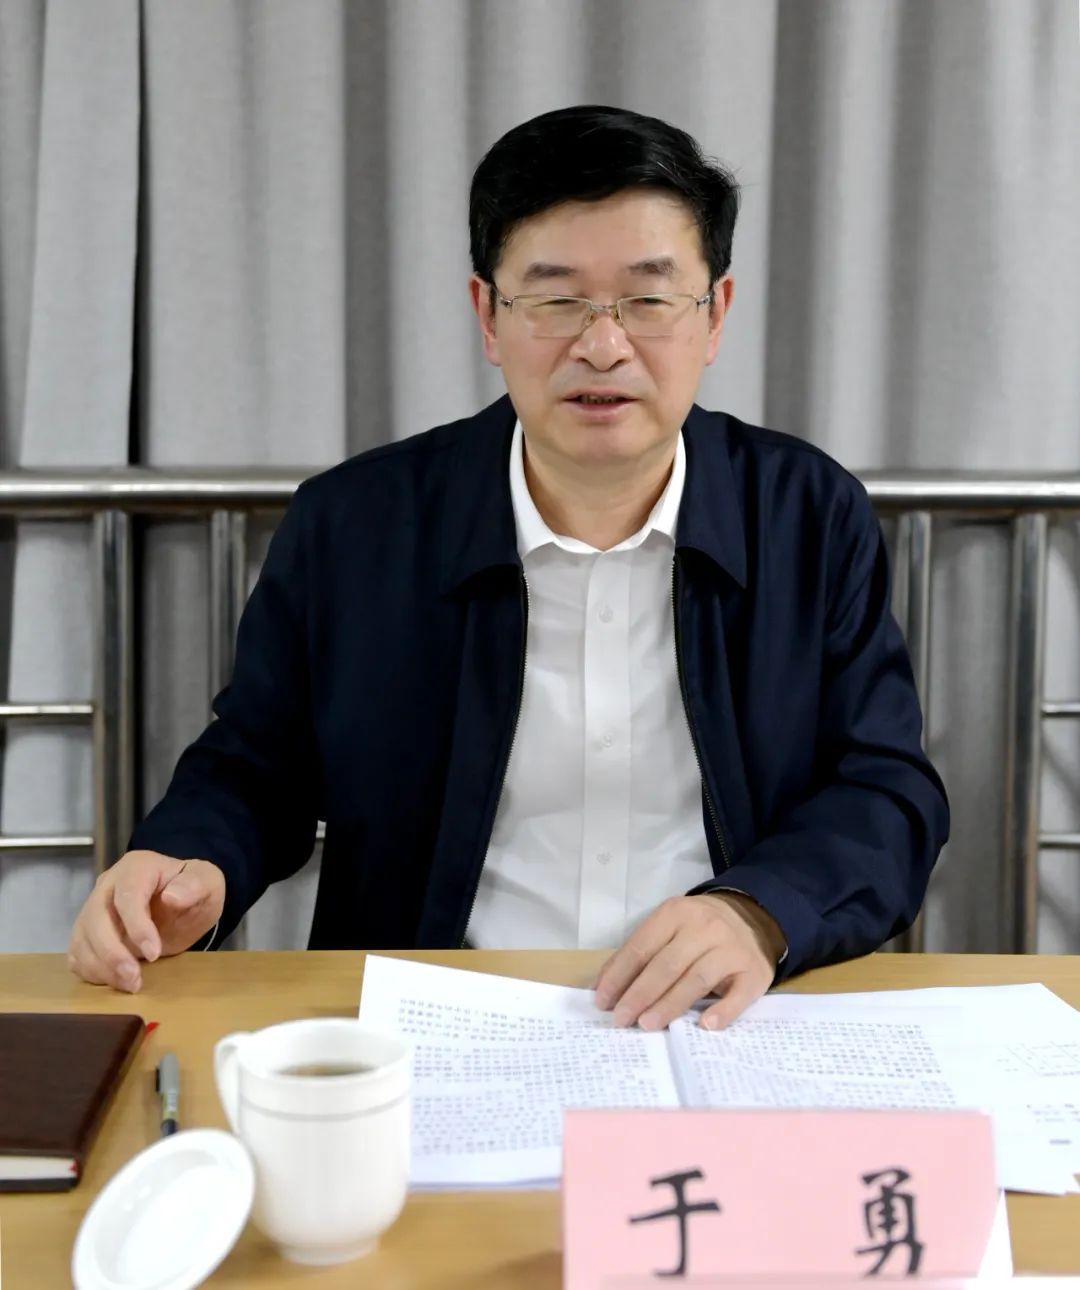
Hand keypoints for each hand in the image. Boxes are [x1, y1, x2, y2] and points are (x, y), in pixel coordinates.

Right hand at [68, 851, 225, 992]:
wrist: (184, 901)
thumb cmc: (194, 889)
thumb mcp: (207, 881)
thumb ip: (195, 885)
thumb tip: (172, 897)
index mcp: (136, 867)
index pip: (127, 895)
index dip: (136, 926)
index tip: (154, 953)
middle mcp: (108, 886)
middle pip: (95, 919)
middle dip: (111, 953)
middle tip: (135, 978)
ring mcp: (93, 910)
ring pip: (82, 939)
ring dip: (101, 967)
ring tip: (130, 985)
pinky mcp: (88, 934)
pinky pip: (78, 955)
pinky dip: (91, 972)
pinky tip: (116, 982)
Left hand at [593, 893, 782, 1031]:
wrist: (754, 918)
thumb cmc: (700, 930)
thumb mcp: (669, 927)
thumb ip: (641, 952)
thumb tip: (603, 988)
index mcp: (676, 913)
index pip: (642, 947)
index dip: (619, 975)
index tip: (602, 1001)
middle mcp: (704, 927)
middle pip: (666, 964)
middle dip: (640, 994)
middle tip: (621, 1019)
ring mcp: (731, 949)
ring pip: (696, 980)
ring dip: (669, 1005)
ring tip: (647, 1024)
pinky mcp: (754, 972)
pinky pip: (738, 995)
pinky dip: (722, 1011)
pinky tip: (705, 1026)